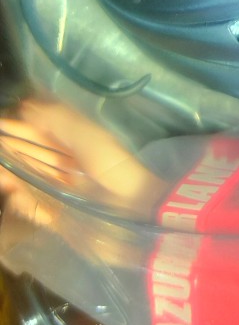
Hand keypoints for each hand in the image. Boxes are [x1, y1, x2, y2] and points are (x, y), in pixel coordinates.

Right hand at [0, 98, 163, 213]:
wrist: (137, 209)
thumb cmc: (113, 168)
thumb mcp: (87, 136)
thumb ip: (58, 120)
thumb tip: (27, 107)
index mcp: (75, 144)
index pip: (41, 133)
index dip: (20, 127)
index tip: (0, 123)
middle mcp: (67, 166)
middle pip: (32, 156)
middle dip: (11, 151)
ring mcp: (63, 192)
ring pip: (30, 181)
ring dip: (12, 177)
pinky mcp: (61, 217)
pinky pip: (36, 209)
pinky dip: (23, 203)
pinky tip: (14, 195)